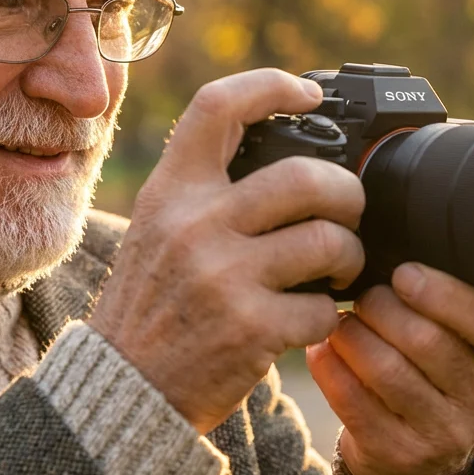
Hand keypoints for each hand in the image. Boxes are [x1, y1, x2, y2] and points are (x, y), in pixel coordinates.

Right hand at [89, 69, 366, 433]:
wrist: (123, 389)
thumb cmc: (151, 305)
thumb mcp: (156, 229)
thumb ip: (203, 189)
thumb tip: (281, 147)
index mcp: (170, 192)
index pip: (217, 107)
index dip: (271, 86)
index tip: (307, 94)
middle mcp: (194, 225)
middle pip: (306, 176)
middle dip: (347, 193)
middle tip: (349, 211)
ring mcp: (223, 277)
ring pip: (328, 240)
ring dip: (349, 256)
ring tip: (339, 268)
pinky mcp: (250, 329)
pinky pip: (323, 308)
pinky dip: (328, 315)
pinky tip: (310, 317)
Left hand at [306, 262, 473, 474]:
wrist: (423, 459)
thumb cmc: (438, 367)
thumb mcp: (466, 335)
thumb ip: (451, 294)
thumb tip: (401, 238)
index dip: (442, 292)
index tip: (404, 272)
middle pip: (425, 339)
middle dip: (382, 308)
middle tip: (363, 295)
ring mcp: (446, 434)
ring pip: (385, 369)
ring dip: (352, 334)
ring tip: (342, 320)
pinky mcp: (400, 455)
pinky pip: (354, 401)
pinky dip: (330, 367)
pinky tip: (322, 348)